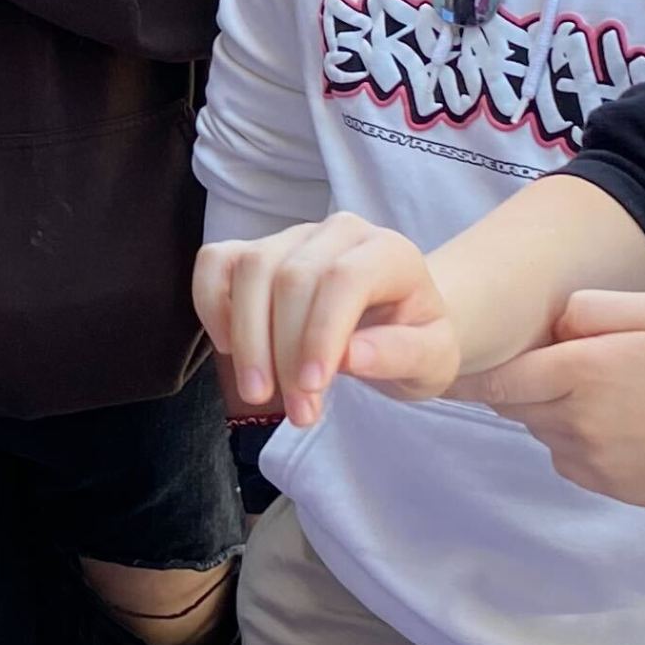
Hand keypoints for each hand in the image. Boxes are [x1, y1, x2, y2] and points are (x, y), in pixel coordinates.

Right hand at [192, 213, 466, 427]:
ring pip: (249, 269)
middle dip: (284, 351)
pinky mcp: (255, 251)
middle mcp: (338, 232)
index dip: (320, 333)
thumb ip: (401, 353)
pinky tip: (229, 348)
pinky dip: (212, 306)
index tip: (311, 388)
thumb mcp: (432, 358)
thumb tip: (350, 356)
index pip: (344, 278)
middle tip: (297, 412)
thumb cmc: (415, 339)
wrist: (399, 321)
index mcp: (389, 252)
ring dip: (247, 339)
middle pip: (290, 277)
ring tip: (259, 393)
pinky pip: (215, 263)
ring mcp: (291, 237)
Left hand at [490, 292, 644, 506]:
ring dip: (555, 411)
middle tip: (565, 362)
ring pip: (545, 432)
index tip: (455, 366)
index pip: (499, 379)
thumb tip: (555, 324)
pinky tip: (623, 424)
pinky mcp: (612, 488)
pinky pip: (572, 459)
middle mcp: (575, 423)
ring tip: (609, 391)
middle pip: (518, 405)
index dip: (474, 373)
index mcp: (582, 373)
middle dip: (527, 383)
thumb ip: (597, 310)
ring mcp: (592, 462)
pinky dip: (579, 441)